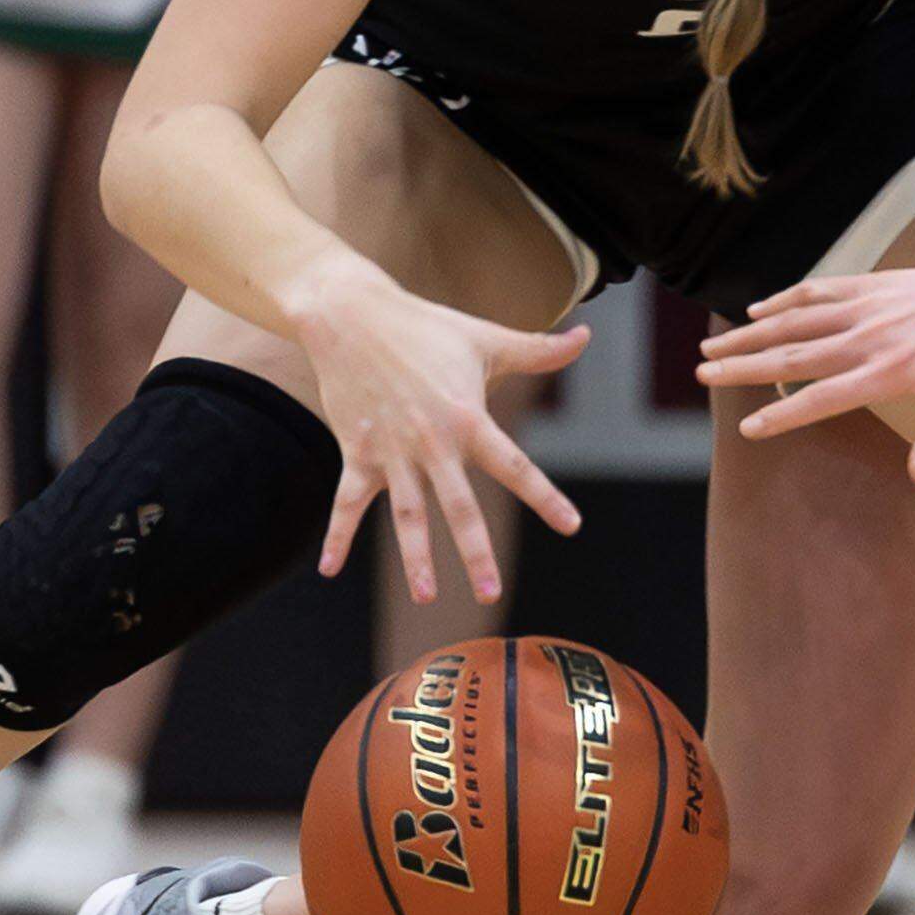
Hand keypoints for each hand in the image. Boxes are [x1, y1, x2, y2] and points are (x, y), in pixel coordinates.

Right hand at [288, 261, 592, 601]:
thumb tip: (586, 337)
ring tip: (426, 597)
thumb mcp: (487, 338)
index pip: (516, 467)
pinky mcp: (356, 453)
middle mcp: (432, 444)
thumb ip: (538, 350)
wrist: (352, 317)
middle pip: (459, 508)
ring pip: (407, 516)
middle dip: (475, 553)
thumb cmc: (426, 327)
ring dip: (416, 558)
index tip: (571, 526)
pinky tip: (329, 570)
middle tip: (491, 593)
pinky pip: (346, 503)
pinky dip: (337, 536)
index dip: (545, 497)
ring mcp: (391, 453)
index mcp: (469, 419)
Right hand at [696, 247, 914, 480]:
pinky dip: (781, 301)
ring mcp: (863, 307)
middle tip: (700, 376)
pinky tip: (754, 312)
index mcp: (888, 372)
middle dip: (742, 368)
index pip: (823, 398)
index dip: (783, 416)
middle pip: (792, 357)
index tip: (747, 430)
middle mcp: (867, 338)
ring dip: (748, 335)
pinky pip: (813, 292)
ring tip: (709, 348)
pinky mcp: (865, 285)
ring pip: (793, 322)